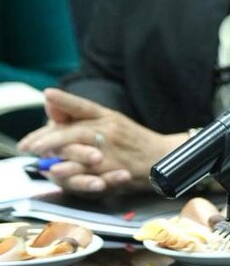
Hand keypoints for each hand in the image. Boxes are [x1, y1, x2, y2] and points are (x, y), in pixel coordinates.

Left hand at [18, 89, 185, 193]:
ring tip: (39, 155)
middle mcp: (111, 129)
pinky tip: (60, 171)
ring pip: (81, 148)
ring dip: (58, 151)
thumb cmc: (134, 142)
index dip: (66, 100)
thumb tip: (53, 106)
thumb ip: (83, 117)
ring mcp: (113, 149)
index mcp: (109, 117)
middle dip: (49, 137)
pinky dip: (74, 171)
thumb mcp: (112, 123)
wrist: (164, 158)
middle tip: (29, 145)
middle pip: (76, 129)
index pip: (84, 105)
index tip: (47, 94)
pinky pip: (90, 170)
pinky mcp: (115, 168)